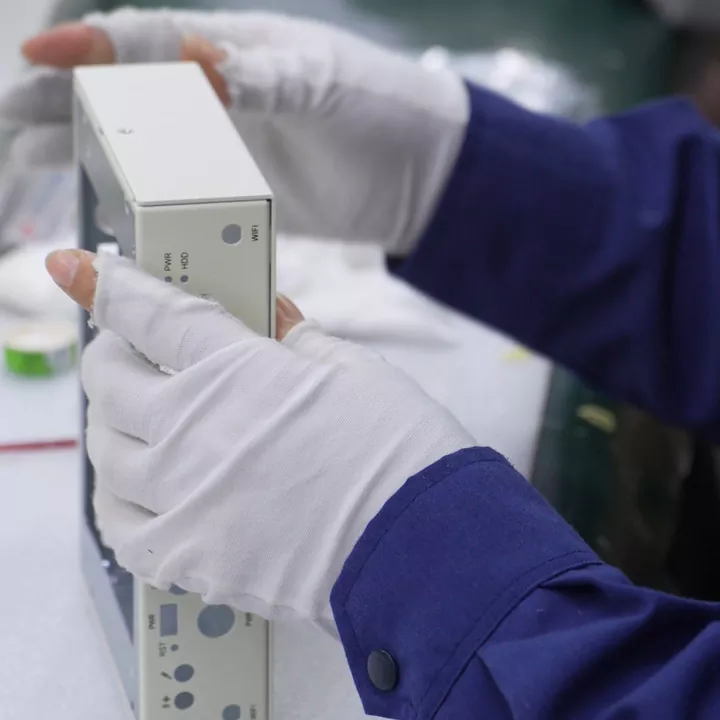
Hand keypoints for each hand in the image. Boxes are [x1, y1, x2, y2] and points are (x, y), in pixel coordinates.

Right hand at [1, 9, 468, 254]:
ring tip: (31, 164)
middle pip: (124, 96)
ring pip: (136, 147)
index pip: (148, 43)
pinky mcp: (235, 197)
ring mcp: (222, 151)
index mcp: (233, 52)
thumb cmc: (380, 108)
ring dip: (83, 154)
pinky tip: (103, 215)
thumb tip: (199, 59)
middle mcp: (217, 99)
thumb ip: (264, 75)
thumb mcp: (324, 82)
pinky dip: (136, 205)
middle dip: (63, 104)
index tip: (35, 60)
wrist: (419, 170)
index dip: (90, 50)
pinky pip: (174, 198)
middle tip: (12, 123)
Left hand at [46, 249, 472, 634]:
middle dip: (113, 355)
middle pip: (110, 379)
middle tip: (130, 353)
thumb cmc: (398, 449)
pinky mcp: (188, 558)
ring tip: (138, 421)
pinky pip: (120, 526)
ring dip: (114, 423)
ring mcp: (183, 497)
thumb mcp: (352, 369)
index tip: (78, 269)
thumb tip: (269, 314)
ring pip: (106, 450)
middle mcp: (193, 430)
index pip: (150, 313)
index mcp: (237, 369)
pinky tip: (139, 489)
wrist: (420, 546)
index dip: (108, 284)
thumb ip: (295, 337)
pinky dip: (119, 498)